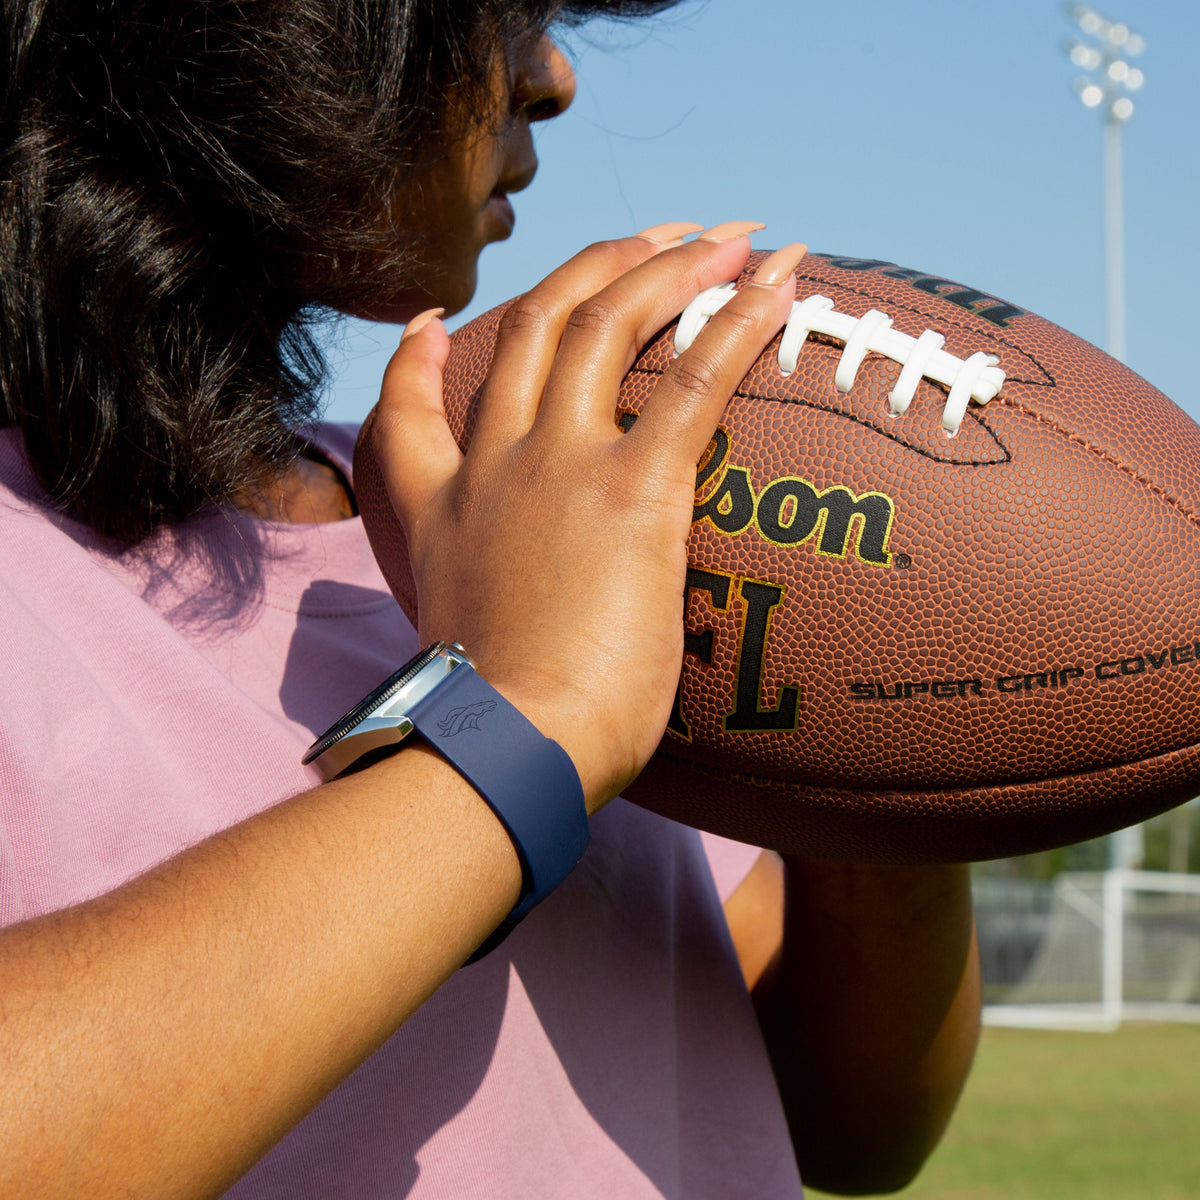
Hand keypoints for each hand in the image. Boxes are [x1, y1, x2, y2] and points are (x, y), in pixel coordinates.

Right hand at [359, 226, 806, 807]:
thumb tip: (509, 649)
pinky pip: (692, 380)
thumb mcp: (461, 648)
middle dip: (595, 265)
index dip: (413, 356)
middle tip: (654, 236)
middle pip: (534, 325)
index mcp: (443, 509)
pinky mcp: (631, 487)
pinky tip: (778, 278)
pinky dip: (738, 320)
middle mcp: (495, 465)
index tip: (430, 320)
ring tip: (723, 234)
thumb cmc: (497, 727)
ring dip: (666, 264)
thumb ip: (478, 615)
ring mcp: (558, 465)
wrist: (508, 743)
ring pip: (603, 323)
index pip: (408, 412)